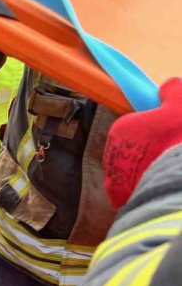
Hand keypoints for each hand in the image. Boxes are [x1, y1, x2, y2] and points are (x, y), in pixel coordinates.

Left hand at [103, 78, 181, 209]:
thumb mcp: (180, 102)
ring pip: (128, 172)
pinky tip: (156, 184)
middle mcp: (110, 154)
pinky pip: (129, 192)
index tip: (166, 132)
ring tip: (164, 169)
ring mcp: (113, 179)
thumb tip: (168, 85)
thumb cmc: (178, 134)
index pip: (133, 126)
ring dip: (142, 171)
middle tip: (168, 151)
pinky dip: (141, 188)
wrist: (177, 176)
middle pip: (130, 150)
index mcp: (120, 128)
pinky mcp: (119, 199)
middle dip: (146, 150)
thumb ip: (172, 91)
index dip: (152, 129)